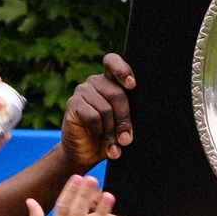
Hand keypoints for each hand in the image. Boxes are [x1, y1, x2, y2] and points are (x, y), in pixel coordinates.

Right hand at [61, 52, 136, 167]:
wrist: (85, 153)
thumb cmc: (110, 136)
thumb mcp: (123, 124)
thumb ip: (130, 114)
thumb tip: (143, 117)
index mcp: (111, 81)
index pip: (113, 62)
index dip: (122, 70)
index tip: (132, 85)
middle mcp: (96, 82)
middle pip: (117, 94)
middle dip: (124, 120)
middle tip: (126, 140)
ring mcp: (82, 91)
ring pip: (106, 109)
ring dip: (111, 131)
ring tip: (113, 145)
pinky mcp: (73, 104)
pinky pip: (92, 116)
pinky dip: (98, 130)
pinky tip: (96, 135)